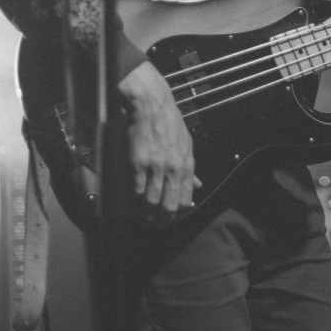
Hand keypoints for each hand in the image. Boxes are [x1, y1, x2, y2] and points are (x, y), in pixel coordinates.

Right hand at [118, 60, 201, 217]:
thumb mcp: (187, 145)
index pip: (186, 201)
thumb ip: (190, 169)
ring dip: (145, 214)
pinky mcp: (139, 163)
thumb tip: (198, 186)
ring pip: (151, 202)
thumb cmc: (170, 124)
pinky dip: (134, 201)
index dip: (177, 215)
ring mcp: (156, 167)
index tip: (168, 219)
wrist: (152, 106)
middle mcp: (173, 169)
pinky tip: (132, 203)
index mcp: (187, 166)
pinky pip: (137, 190)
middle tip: (152, 224)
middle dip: (160, 220)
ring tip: (140, 217)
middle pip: (169, 206)